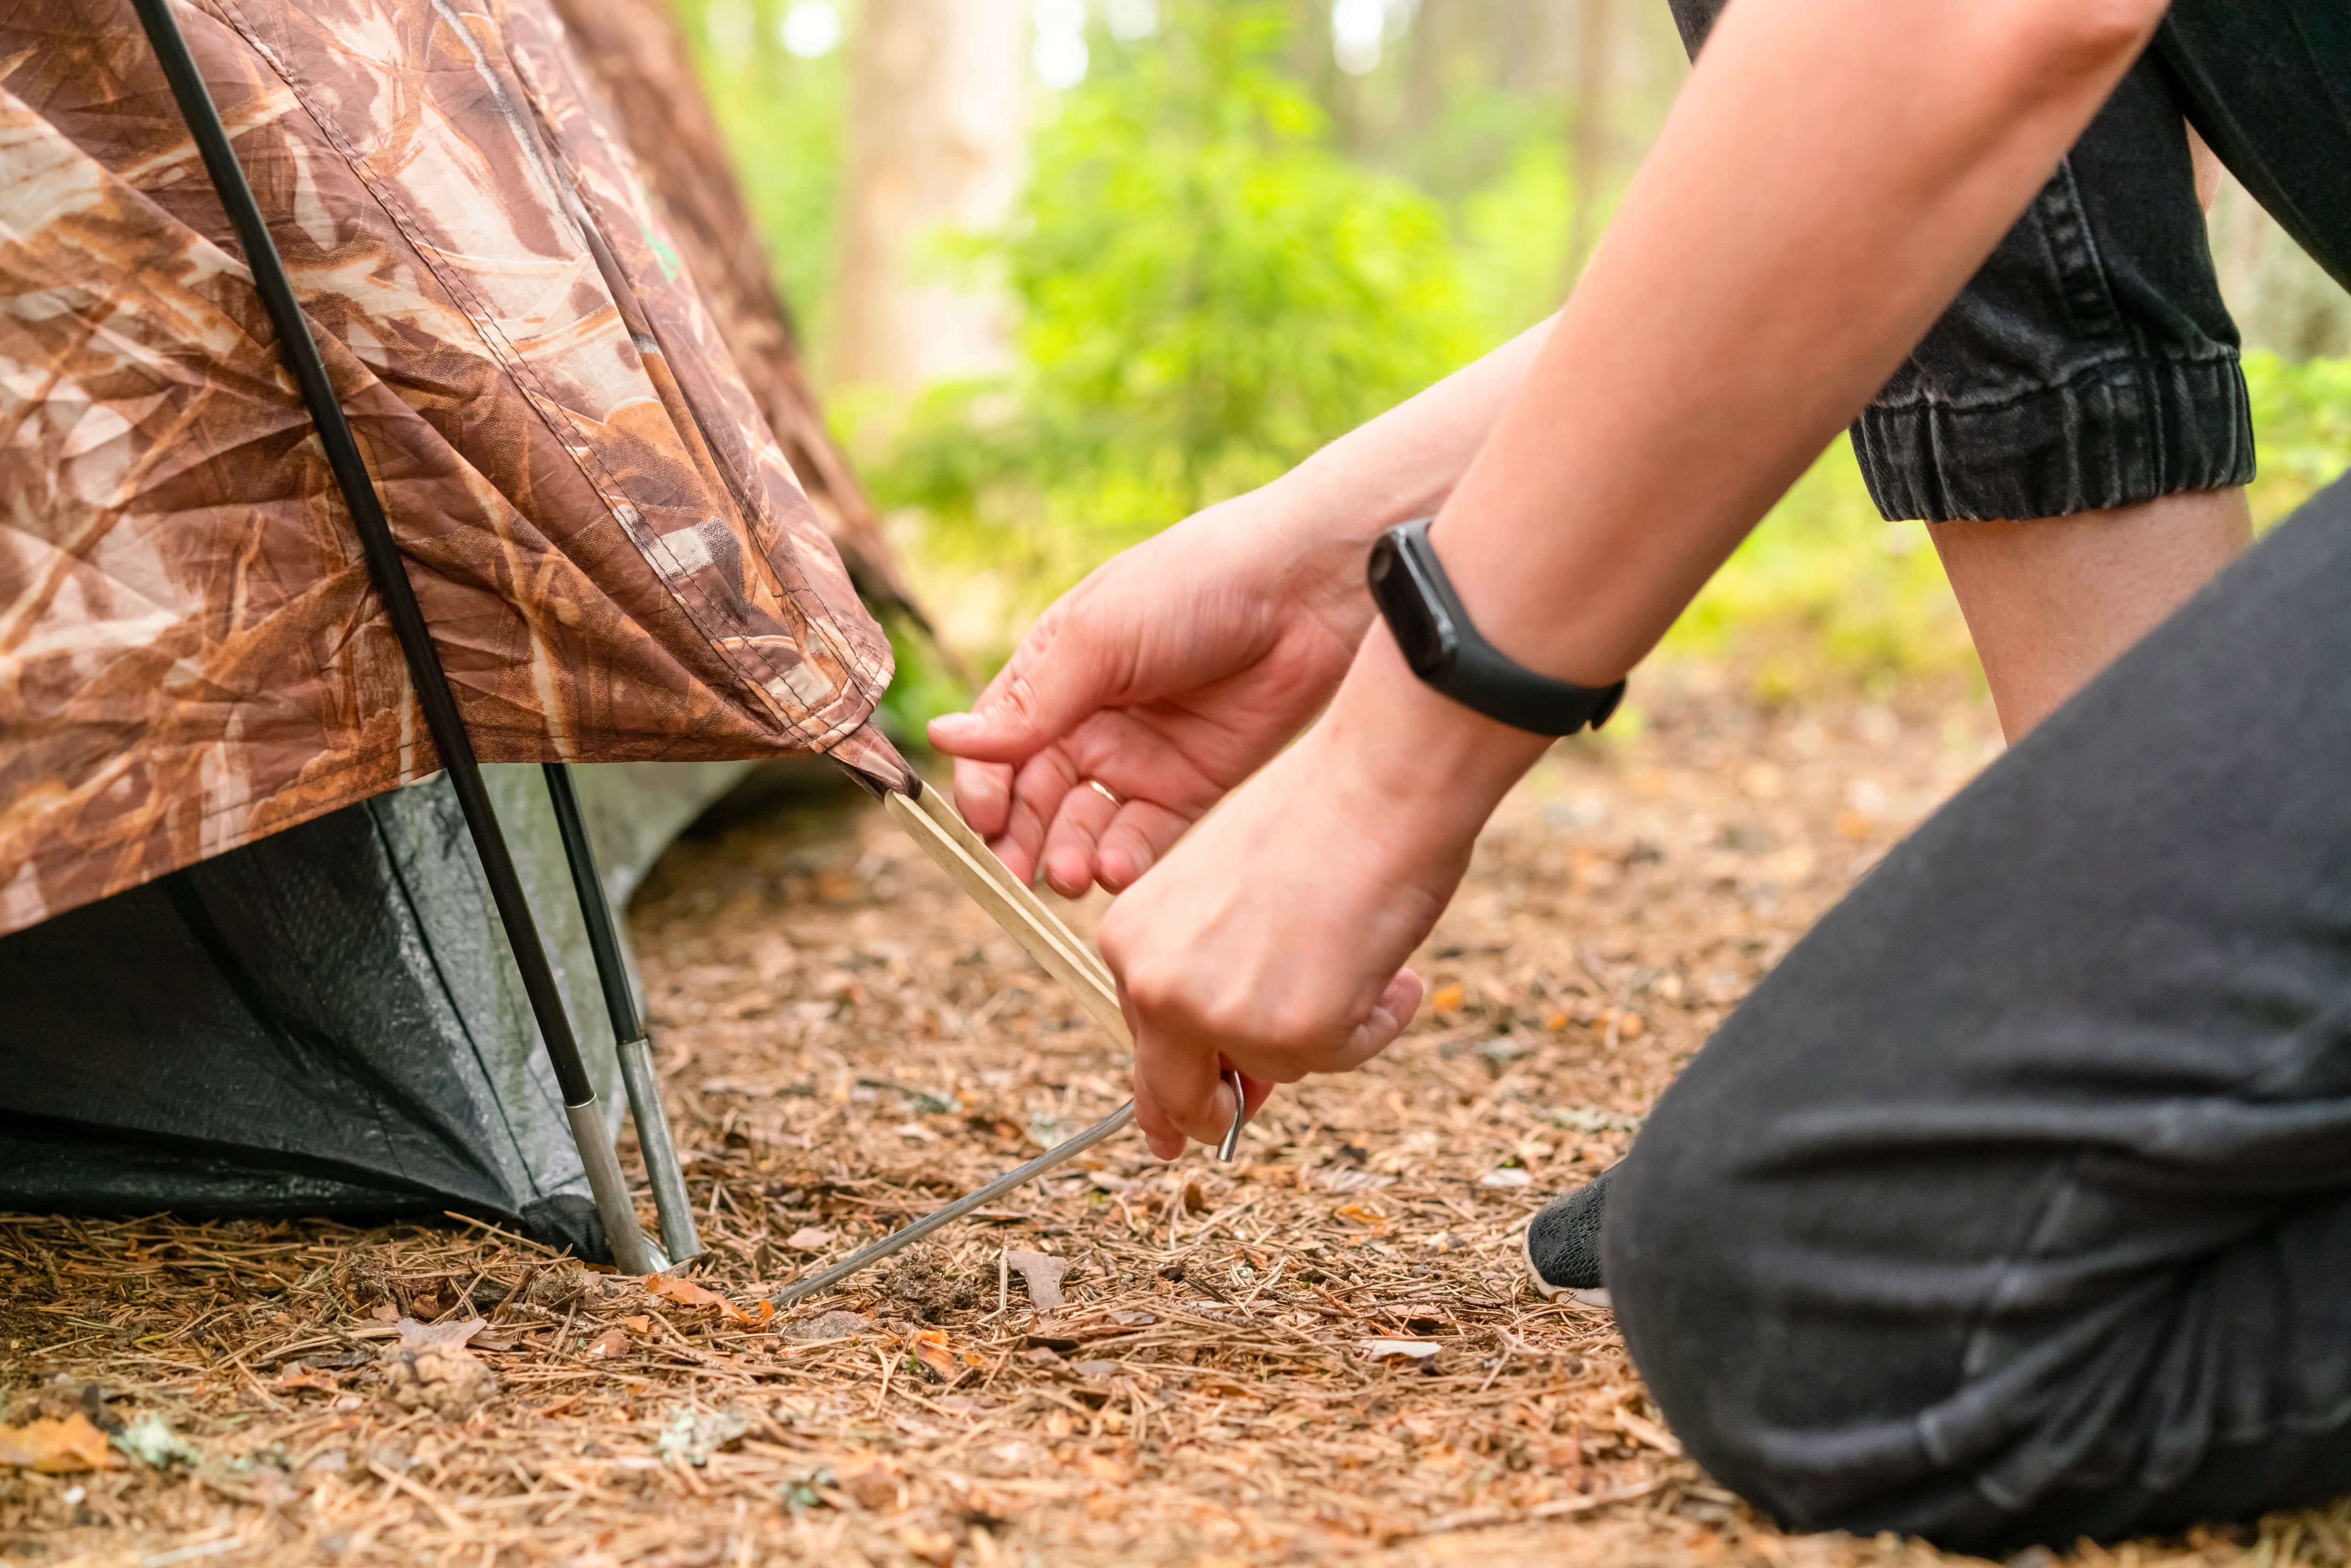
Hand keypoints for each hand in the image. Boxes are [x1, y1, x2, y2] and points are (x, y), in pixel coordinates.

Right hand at [926, 485, 1370, 894]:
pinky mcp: (1192, 785)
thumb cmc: (1193, 586)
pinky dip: (1123, 860)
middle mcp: (1088, 720)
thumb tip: (943, 739)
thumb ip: (1029, 704)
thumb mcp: (1097, 638)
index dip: (983, 786)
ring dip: (1067, 855)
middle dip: (1019, 839)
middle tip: (1014, 875)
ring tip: (1070, 877)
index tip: (984, 821)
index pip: (995, 744)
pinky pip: (1145, 837)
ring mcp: (1140, 756)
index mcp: (1052, 673)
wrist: (1305, 589)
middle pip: (1033, 796)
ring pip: (1083, 825)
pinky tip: (1112, 871)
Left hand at [1098, 630, 1548, 1155]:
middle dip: (1208, 1116)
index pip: (1140, 1034)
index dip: (1170, 1083)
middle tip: (1224, 1131)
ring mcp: (1219, 1016)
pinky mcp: (1289, 1035)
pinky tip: (1390, 967)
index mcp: (1127, 940)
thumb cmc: (1312, 818)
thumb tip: (1235, 1070)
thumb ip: (1209, 973)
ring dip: (1324, 1029)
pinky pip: (1340, 1057)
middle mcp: (1155, 985)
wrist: (1374, 783)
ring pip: (1275, 1069)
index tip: (1172, 1129)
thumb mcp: (1222, 900)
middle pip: (1175, 1091)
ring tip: (1356, 951)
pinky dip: (1376, 1022)